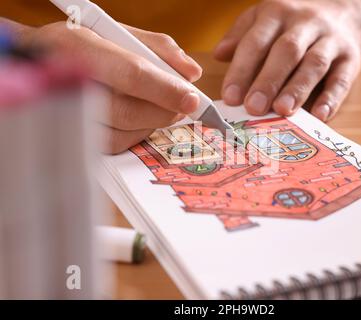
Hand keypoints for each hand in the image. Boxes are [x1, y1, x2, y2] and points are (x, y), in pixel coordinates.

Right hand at [25, 22, 202, 153]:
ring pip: (121, 133)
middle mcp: (68, 82)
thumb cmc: (83, 45)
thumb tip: (191, 73)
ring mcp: (65, 113)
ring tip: (161, 109)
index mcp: (81, 47)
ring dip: (151, 124)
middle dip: (163, 111)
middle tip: (182, 106)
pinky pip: (112, 144)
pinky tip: (141, 119)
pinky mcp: (71, 135)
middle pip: (127, 110)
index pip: (131, 74)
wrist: (37, 60)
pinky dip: (135, 134)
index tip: (191, 99)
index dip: (166, 90)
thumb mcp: (118, 32)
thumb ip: (159, 49)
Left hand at [214, 0, 360, 120]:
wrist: (344, 10)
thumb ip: (241, 36)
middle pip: (286, 52)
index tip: (230, 97)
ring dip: (298, 88)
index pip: (256, 42)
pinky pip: (343, 78)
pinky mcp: (351, 58)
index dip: (242, 70)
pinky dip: (332, 98)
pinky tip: (320, 115)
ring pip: (315, 63)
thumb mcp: (264, 18)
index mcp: (277, 14)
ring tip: (283, 111)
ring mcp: (331, 40)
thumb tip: (219, 54)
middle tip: (254, 107)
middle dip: (268, 81)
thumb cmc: (293, 23)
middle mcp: (305, 24)